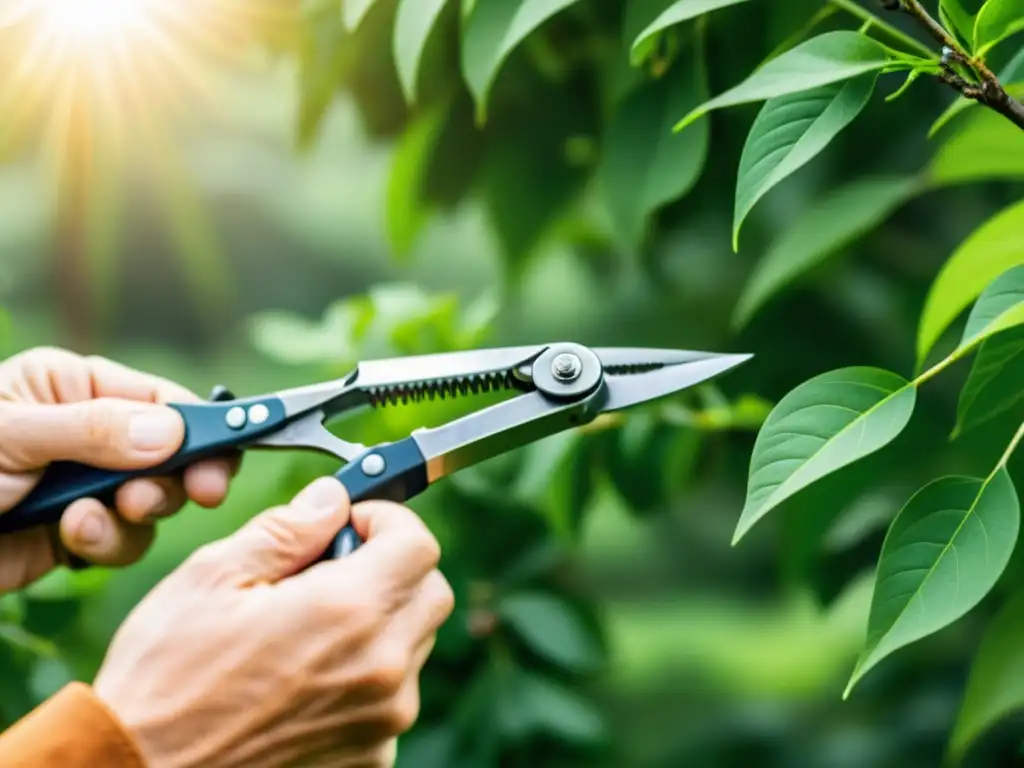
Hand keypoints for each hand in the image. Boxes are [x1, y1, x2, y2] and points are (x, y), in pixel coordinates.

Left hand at [0, 347, 236, 591]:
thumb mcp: (12, 436)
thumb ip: (96, 431)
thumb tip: (173, 431)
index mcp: (73, 388)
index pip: (161, 399)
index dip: (202, 425)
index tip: (234, 447)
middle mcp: (87, 433)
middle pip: (171, 452)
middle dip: (176, 476)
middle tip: (197, 494)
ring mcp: (83, 485)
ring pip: (152, 501)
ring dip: (133, 515)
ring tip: (95, 517)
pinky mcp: (74, 534)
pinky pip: (122, 540)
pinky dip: (105, 544)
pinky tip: (70, 538)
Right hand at [93, 476, 453, 767]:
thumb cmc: (165, 680)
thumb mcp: (211, 578)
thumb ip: (286, 530)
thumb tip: (330, 499)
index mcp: (347, 612)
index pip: (420, 544)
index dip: (388, 521)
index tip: (352, 525)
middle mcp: (380, 668)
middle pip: (431, 594)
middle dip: (393, 569)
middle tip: (335, 572)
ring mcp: (381, 721)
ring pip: (415, 646)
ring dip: (380, 625)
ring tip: (311, 634)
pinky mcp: (371, 758)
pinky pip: (392, 698)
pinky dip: (367, 679)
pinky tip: (309, 681)